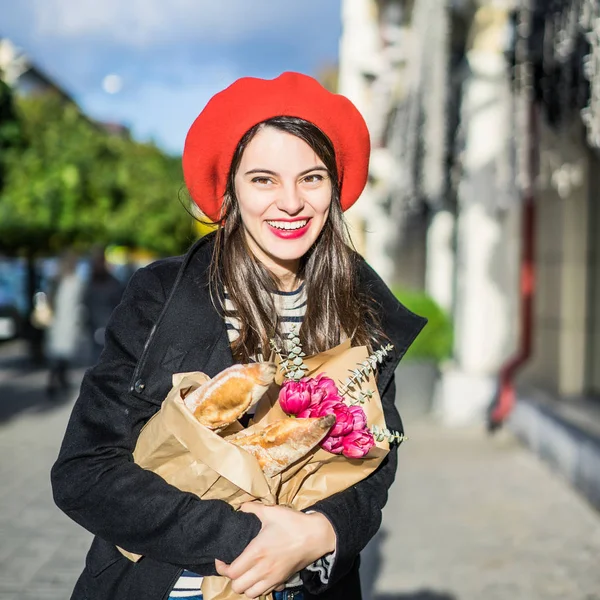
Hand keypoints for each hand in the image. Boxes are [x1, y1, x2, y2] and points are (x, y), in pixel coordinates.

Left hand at [215, 502, 335, 598]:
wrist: (316, 535)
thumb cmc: (293, 523)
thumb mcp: (271, 511)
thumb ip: (252, 508)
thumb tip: (240, 507)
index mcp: (256, 552)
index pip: (231, 572)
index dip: (222, 567)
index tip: (222, 559)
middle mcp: (263, 569)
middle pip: (238, 587)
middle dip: (232, 578)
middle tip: (233, 566)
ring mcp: (273, 578)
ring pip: (250, 594)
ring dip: (245, 586)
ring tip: (245, 573)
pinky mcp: (282, 580)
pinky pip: (266, 592)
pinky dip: (259, 588)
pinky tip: (260, 576)